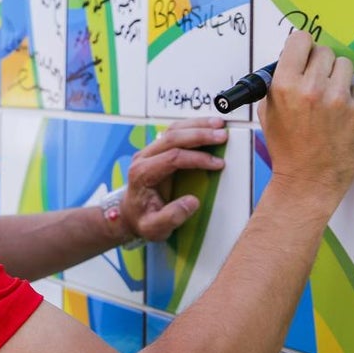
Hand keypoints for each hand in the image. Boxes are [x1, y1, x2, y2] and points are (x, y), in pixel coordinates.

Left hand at [118, 118, 227, 243]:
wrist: (130, 214)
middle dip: (200, 135)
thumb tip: (192, 202)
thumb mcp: (154, 228)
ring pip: (174, 129)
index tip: (218, 164)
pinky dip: (193, 126)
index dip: (197, 159)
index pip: (172, 158)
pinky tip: (208, 125)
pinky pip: (175, 131)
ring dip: (198, 125)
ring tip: (220, 124)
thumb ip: (171, 218)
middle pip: (172, 137)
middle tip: (223, 136)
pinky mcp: (157, 149)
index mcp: (142, 173)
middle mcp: (144, 157)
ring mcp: (150, 150)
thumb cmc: (143, 220)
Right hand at [256, 32, 353, 200]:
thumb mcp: (268, 113)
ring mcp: (337, 99)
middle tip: (316, 80)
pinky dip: (350, 97)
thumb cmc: (288, 151)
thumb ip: (277, 84)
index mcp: (285, 86)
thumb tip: (290, 62)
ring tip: (329, 97)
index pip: (299, 41)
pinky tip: (339, 113)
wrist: (308, 180)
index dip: (301, 47)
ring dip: (337, 77)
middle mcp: (311, 88)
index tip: (303, 52)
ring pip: (344, 65)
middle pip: (324, 51)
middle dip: (319, 64)